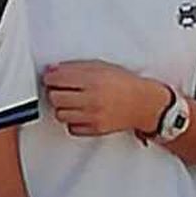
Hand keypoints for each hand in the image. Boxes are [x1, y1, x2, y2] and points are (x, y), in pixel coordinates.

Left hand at [43, 61, 167, 138]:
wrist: (145, 103)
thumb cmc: (124, 83)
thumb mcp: (101, 66)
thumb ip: (75, 67)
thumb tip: (51, 70)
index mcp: (93, 79)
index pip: (56, 79)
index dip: (50, 78)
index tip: (53, 78)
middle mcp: (92, 99)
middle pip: (54, 98)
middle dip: (55, 92)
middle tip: (62, 90)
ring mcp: (93, 116)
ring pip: (60, 114)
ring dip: (63, 108)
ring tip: (73, 102)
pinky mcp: (95, 129)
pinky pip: (71, 128)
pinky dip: (73, 121)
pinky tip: (81, 113)